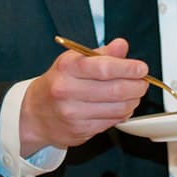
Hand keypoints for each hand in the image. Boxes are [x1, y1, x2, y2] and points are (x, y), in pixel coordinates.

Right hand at [20, 37, 148, 154]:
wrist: (34, 113)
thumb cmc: (58, 83)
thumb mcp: (74, 61)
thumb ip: (101, 54)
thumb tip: (121, 45)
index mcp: (67, 68)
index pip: (105, 68)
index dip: (128, 69)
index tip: (141, 68)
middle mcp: (67, 90)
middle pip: (115, 90)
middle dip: (136, 86)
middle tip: (142, 82)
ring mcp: (72, 113)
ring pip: (117, 109)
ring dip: (133, 101)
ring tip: (134, 94)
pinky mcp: (79, 131)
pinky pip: (111, 122)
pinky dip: (123, 114)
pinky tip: (122, 107)